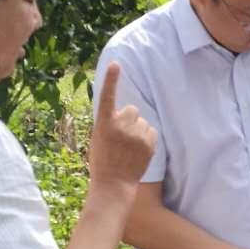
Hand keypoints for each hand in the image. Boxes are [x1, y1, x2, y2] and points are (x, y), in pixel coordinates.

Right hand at [90, 62, 156, 185]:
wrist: (113, 184)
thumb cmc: (103, 161)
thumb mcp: (98, 138)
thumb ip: (109, 123)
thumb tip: (125, 112)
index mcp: (103, 124)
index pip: (107, 96)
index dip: (111, 79)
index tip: (115, 64)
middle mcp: (120, 126)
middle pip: (132, 109)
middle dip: (129, 118)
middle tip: (122, 136)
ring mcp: (136, 134)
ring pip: (143, 121)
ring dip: (138, 129)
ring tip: (129, 147)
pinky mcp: (149, 143)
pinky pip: (151, 131)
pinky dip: (147, 137)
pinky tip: (138, 150)